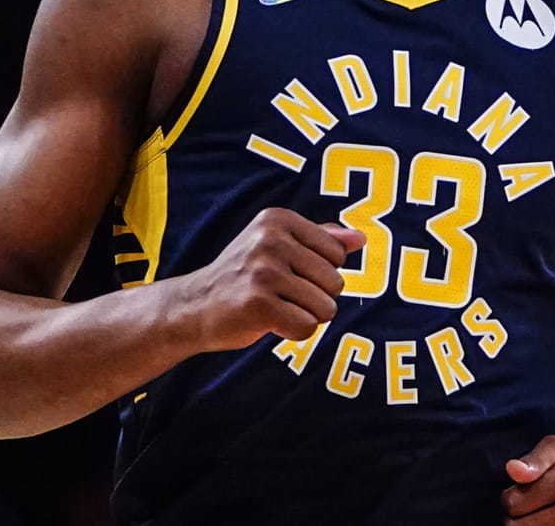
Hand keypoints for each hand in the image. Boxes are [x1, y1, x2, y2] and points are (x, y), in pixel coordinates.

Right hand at [177, 207, 363, 352]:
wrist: (194, 306)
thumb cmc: (244, 277)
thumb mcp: (278, 247)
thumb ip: (320, 240)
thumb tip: (360, 238)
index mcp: (278, 220)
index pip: (337, 254)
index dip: (319, 273)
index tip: (288, 274)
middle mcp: (270, 240)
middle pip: (335, 282)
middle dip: (314, 298)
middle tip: (279, 295)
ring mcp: (263, 272)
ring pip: (325, 308)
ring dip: (304, 316)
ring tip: (274, 307)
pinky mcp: (258, 304)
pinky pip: (307, 328)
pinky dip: (293, 333)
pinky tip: (270, 323)